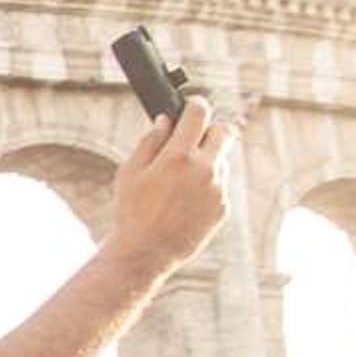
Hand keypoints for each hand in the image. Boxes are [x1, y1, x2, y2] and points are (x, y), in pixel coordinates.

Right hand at [109, 99, 234, 273]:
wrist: (147, 252)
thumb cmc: (132, 211)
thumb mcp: (129, 172)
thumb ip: (149, 142)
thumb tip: (164, 121)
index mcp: (179, 156)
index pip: (200, 114)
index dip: (195, 105)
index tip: (191, 107)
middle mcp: (205, 170)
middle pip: (226, 132)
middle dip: (211, 130)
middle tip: (193, 140)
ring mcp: (218, 190)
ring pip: (222, 161)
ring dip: (206, 161)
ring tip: (179, 181)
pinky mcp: (223, 208)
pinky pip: (219, 186)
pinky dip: (206, 186)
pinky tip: (184, 201)